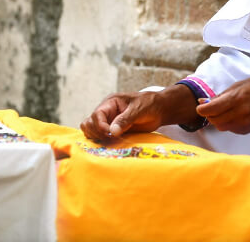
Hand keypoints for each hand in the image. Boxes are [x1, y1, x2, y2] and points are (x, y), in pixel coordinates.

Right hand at [80, 85, 198, 140]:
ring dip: (97, 138)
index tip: (110, 134)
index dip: (100, 126)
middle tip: (110, 140)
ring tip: (110, 143)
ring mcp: (109, 123)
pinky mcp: (114, 132)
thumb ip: (125, 119)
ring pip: (91, 131)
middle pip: (89, 123)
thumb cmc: (149, 104)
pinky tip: (111, 146)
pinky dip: (102, 143)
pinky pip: (101, 138)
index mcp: (110, 103)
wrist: (160, 109)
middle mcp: (106, 113)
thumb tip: (112, 132)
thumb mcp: (138, 109)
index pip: (97, 115)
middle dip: (97, 133)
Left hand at [196, 75, 249, 134]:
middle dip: (209, 115)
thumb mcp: (236, 86)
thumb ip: (219, 96)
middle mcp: (239, 114)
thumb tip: (203, 102)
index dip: (202, 109)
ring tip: (223, 111)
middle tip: (211, 108)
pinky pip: (231, 129)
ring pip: (222, 127)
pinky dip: (228, 124)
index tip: (201, 106)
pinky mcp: (248, 130)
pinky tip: (233, 115)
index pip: (210, 110)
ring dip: (218, 120)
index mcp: (235, 100)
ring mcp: (245, 124)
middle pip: (214, 121)